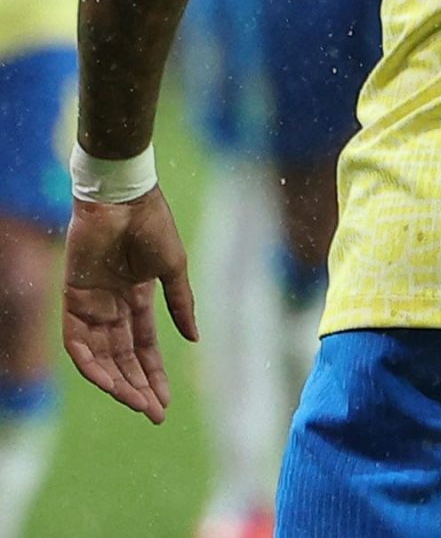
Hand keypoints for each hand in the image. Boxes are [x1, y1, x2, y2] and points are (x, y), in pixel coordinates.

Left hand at [62, 188, 196, 422]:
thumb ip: (181, 305)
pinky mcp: (72, 300)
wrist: (124, 199)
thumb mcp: (173, 269)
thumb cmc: (153, 226)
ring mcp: (91, 305)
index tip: (165, 403)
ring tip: (137, 403)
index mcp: (136, 299)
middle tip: (153, 412)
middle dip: (138, 387)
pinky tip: (110, 382)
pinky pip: (78, 343)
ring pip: (101, 357)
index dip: (155, 375)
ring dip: (117, 382)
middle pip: (122, 358)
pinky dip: (91, 365)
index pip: (143, 347)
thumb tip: (195, 339)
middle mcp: (111, 307)